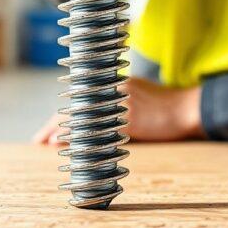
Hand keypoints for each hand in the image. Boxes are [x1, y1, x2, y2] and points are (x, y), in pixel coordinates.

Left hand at [31, 77, 205, 144]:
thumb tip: (94, 121)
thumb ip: (115, 103)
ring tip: (46, 141)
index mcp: (114, 83)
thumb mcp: (137, 96)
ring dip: (63, 130)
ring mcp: (120, 103)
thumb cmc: (166, 106)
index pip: (80, 96)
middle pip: (76, 105)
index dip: (62, 113)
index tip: (48, 128)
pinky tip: (70, 145)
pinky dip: (82, 138)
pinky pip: (99, 129)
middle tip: (39, 139)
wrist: (188, 108)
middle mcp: (113, 89)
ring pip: (83, 116)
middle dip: (55, 123)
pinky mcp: (129, 118)